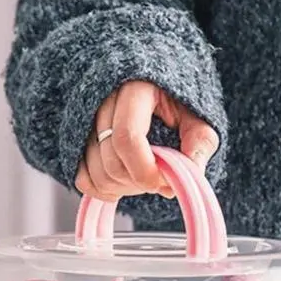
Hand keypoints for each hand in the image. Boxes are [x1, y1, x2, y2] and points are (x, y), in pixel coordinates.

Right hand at [76, 81, 219, 201]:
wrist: (160, 90)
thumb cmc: (180, 101)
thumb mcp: (199, 115)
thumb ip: (200, 141)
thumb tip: (193, 173)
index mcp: (134, 88)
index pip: (126, 138)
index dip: (145, 170)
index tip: (165, 183)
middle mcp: (102, 102)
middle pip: (111, 161)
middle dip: (139, 182)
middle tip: (162, 179)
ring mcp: (87, 122)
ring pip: (96, 174)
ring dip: (124, 188)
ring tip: (147, 177)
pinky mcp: (80, 141)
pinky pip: (83, 179)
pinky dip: (105, 191)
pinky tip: (126, 184)